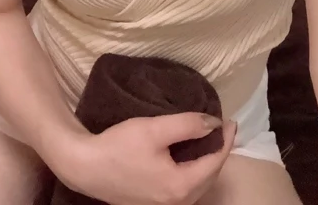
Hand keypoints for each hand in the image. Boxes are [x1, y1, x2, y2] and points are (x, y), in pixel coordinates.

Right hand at [51, 112, 236, 204]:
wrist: (86, 167)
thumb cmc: (119, 147)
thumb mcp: (155, 129)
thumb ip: (188, 125)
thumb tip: (214, 123)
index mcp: (180, 186)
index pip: (215, 162)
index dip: (225, 140)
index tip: (231, 120)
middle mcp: (177, 203)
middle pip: (209, 177)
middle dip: (219, 152)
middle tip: (223, 129)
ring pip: (198, 186)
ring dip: (207, 164)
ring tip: (210, 140)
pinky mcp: (153, 204)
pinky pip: (185, 189)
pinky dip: (194, 172)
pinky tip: (190, 158)